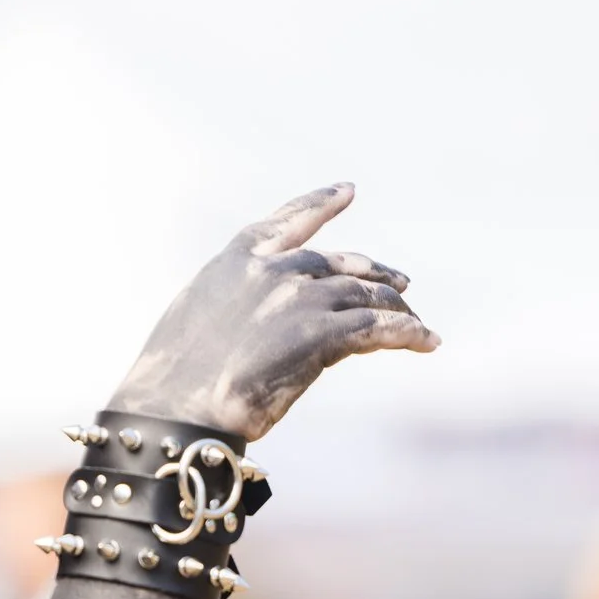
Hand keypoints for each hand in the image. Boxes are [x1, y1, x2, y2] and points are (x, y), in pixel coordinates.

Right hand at [106, 183, 436, 440]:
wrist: (175, 407)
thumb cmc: (172, 378)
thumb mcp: (196, 317)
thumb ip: (234, 301)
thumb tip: (264, 321)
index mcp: (236, 258)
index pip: (288, 220)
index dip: (320, 203)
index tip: (348, 191)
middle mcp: (273, 268)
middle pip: (340, 264)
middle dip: (375, 273)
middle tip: (401, 285)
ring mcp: (299, 297)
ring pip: (366, 294)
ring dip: (398, 309)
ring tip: (419, 325)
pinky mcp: (321, 334)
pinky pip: (378, 328)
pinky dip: (408, 333)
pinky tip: (426, 342)